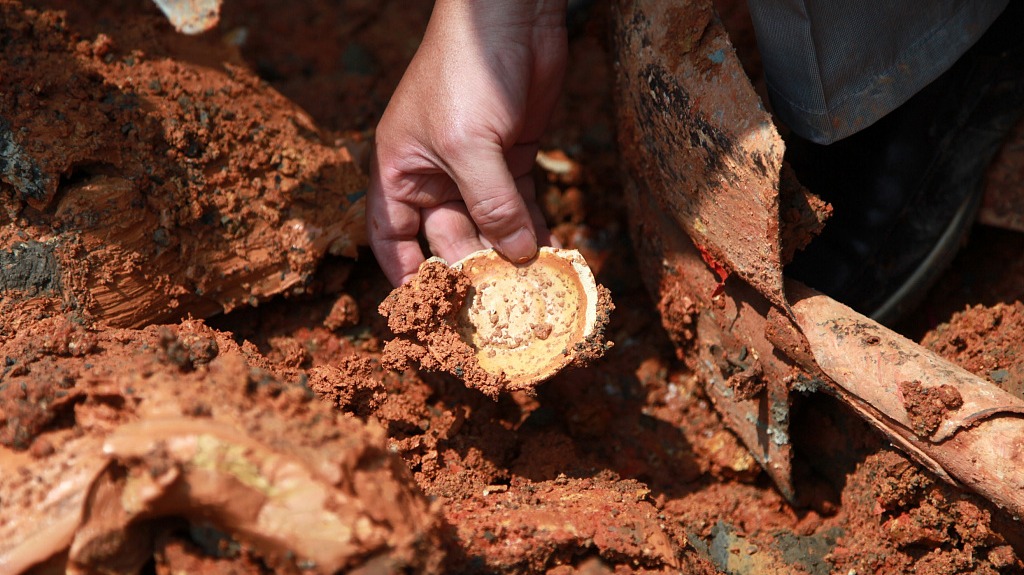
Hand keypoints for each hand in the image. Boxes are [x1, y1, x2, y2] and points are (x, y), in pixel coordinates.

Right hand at [368, 0, 567, 285]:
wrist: (510, 16)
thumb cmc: (466, 72)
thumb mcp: (469, 146)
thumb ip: (491, 204)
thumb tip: (514, 255)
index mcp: (401, 168)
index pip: (390, 232)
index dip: (402, 270)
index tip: (422, 308)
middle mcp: (434, 172)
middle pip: (448, 235)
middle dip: (471, 268)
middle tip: (497, 305)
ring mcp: (477, 165)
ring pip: (490, 223)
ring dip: (508, 253)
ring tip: (531, 289)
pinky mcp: (514, 155)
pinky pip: (521, 204)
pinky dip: (534, 228)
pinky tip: (550, 254)